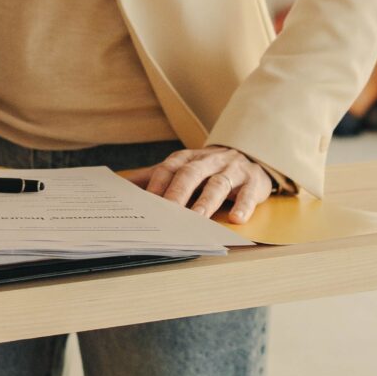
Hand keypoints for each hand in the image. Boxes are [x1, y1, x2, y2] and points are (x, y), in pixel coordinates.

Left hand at [123, 145, 275, 222]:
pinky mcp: (254, 182)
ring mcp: (232, 170)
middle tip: (168, 212)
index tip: (146, 203)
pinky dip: (244, 206)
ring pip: (218, 184)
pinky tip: (237, 219)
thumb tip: (122, 186)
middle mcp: (209, 161)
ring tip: (198, 218)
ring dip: (206, 201)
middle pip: (191, 174)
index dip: (158, 184)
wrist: (251, 156)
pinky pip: (249, 193)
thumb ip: (155, 176)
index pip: (169, 168)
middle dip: (178, 192)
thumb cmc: (209, 169)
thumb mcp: (184, 168)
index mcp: (189, 158)